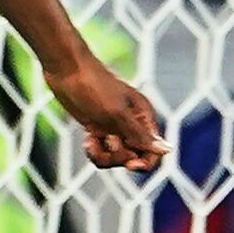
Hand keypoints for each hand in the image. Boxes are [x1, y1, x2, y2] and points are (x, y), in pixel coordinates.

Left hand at [46, 58, 165, 172]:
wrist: (65, 70)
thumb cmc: (93, 87)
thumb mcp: (117, 114)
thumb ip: (141, 135)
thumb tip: (168, 150)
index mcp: (144, 117)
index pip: (153, 150)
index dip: (144, 161)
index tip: (129, 163)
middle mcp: (132, 124)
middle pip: (134, 157)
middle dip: (119, 156)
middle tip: (107, 141)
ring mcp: (114, 127)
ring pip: (116, 157)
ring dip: (103, 155)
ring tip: (91, 142)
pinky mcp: (98, 129)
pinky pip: (101, 152)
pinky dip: (94, 150)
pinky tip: (87, 139)